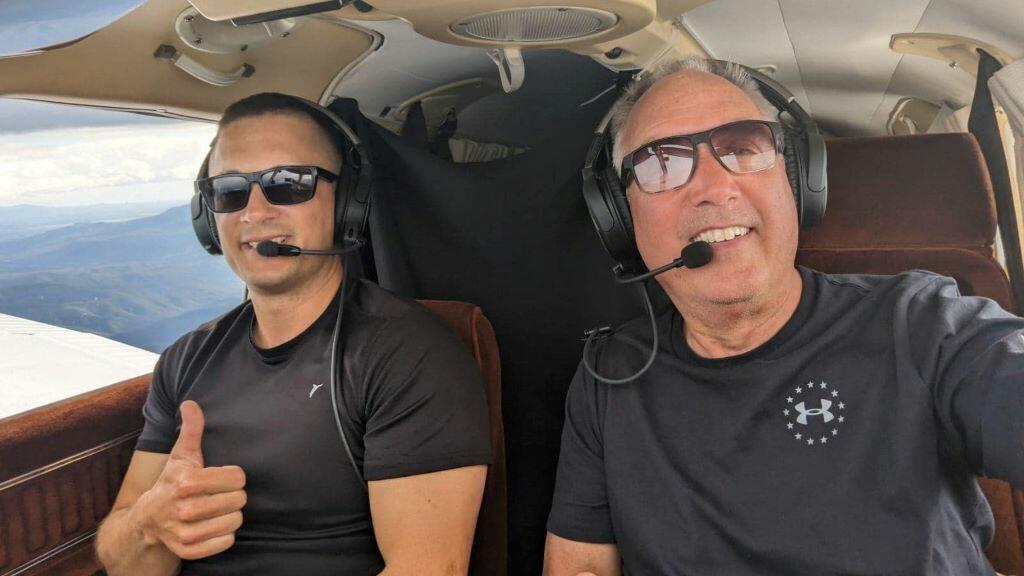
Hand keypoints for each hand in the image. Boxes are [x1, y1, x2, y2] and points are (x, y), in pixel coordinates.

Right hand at [134, 401, 246, 559]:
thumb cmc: (171, 482)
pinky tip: (213, 525)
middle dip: (233, 496)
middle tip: (220, 495)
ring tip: (217, 510)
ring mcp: (186, 532)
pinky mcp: (188, 550)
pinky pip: (226, 542)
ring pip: (235, 522)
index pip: (238, 478)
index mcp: (187, 482)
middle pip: (239, 500)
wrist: (147, 519)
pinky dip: (224, 535)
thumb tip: (190, 403)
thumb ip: (191, 430)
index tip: (222, 478)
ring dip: (230, 516)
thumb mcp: (181, 455)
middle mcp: (185, 509)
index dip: (233, 477)